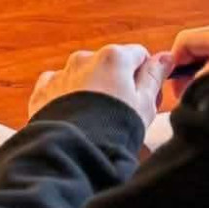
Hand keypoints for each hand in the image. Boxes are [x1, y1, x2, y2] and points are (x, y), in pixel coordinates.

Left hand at [29, 44, 170, 130]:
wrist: (72, 152)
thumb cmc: (113, 129)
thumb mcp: (145, 104)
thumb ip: (155, 76)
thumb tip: (165, 57)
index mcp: (114, 57)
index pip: (139, 55)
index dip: (145, 77)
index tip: (145, 98)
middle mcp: (85, 58)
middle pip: (110, 64)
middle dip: (116, 83)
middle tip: (120, 113)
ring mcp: (62, 74)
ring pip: (83, 75)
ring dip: (91, 90)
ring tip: (95, 120)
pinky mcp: (42, 91)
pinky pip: (58, 87)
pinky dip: (66, 97)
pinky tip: (74, 118)